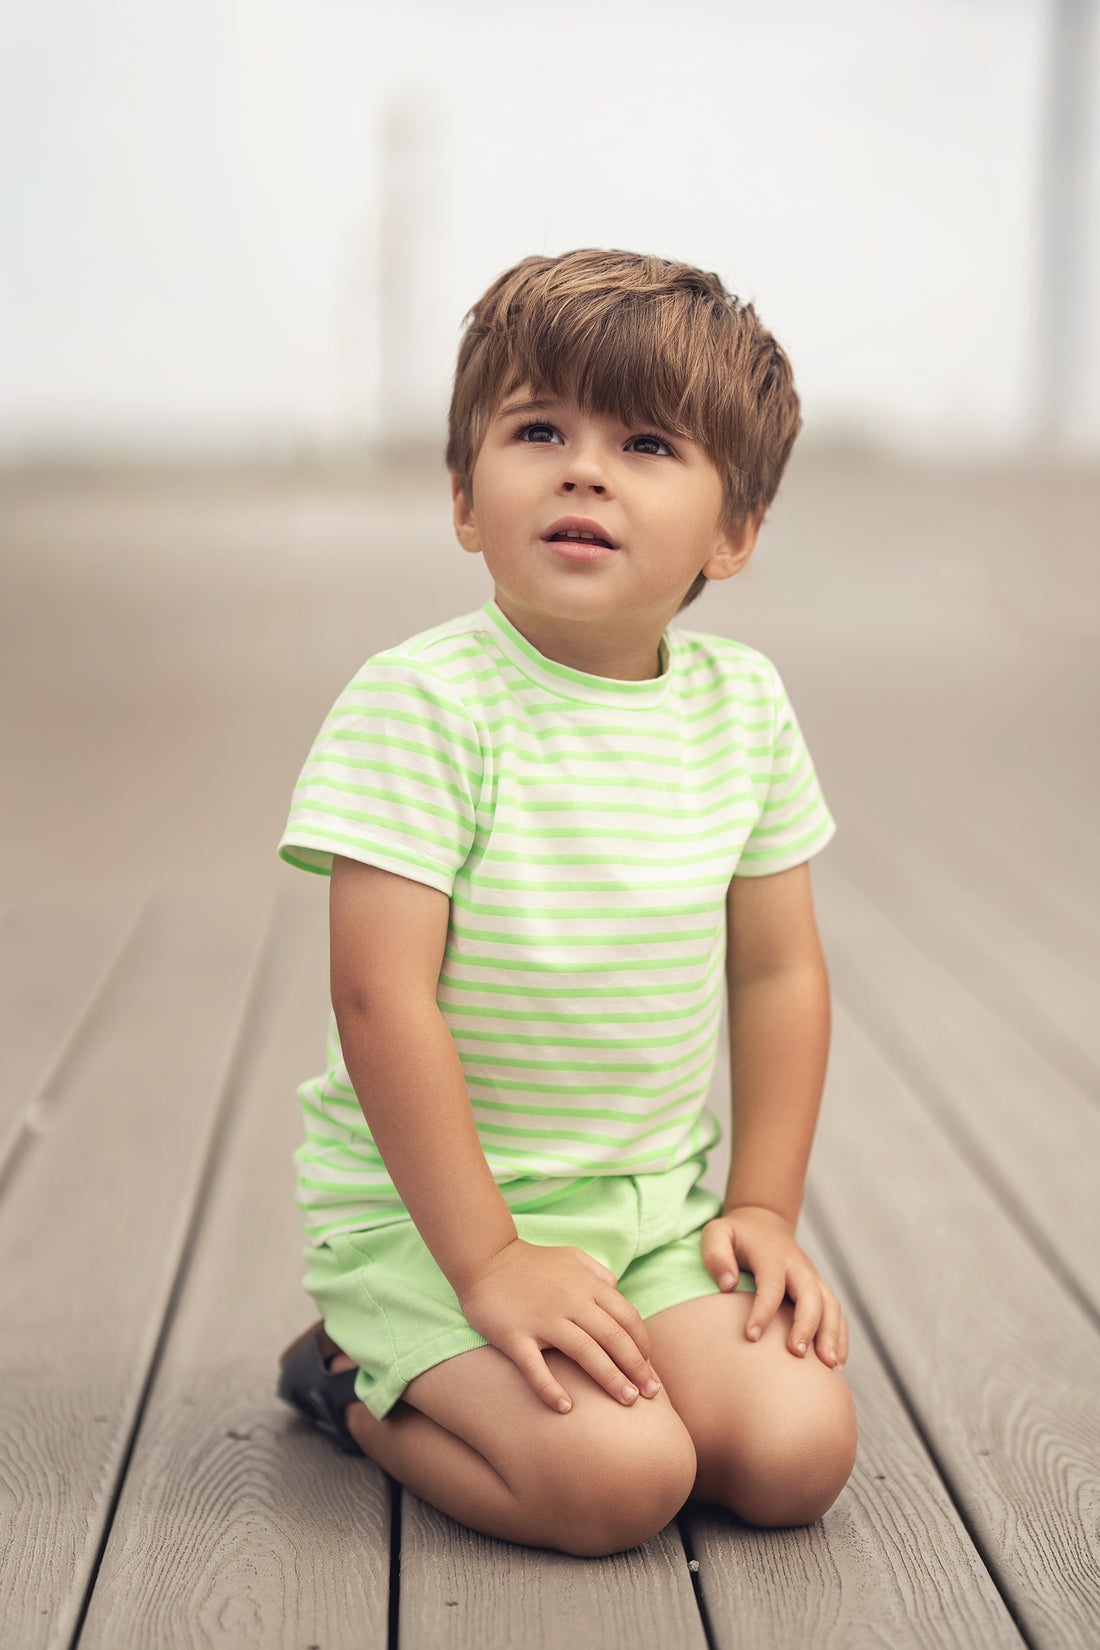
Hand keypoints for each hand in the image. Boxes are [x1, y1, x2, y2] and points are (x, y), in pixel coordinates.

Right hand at [456, 1238, 662, 1413]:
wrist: (485, 1257)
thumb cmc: (532, 1261)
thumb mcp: (572, 1256)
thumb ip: (598, 1272)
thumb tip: (618, 1292)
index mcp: (586, 1286)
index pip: (626, 1317)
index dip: (641, 1344)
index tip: (647, 1367)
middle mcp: (569, 1302)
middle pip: (612, 1337)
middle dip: (636, 1367)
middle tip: (650, 1394)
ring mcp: (542, 1319)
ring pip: (584, 1352)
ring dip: (609, 1378)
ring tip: (627, 1401)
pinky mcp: (514, 1334)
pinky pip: (534, 1366)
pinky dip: (550, 1388)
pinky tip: (565, 1408)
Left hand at [700, 1205, 847, 1367]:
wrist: (763, 1223)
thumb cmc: (735, 1235)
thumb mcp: (716, 1233)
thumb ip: (716, 1255)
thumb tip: (727, 1285)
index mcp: (771, 1255)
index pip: (771, 1285)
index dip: (763, 1311)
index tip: (751, 1337)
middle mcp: (797, 1266)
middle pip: (811, 1295)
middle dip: (807, 1325)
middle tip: (796, 1354)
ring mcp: (812, 1277)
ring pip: (831, 1304)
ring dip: (831, 1335)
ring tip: (828, 1367)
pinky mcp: (819, 1289)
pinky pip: (836, 1312)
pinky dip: (840, 1336)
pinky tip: (836, 1364)